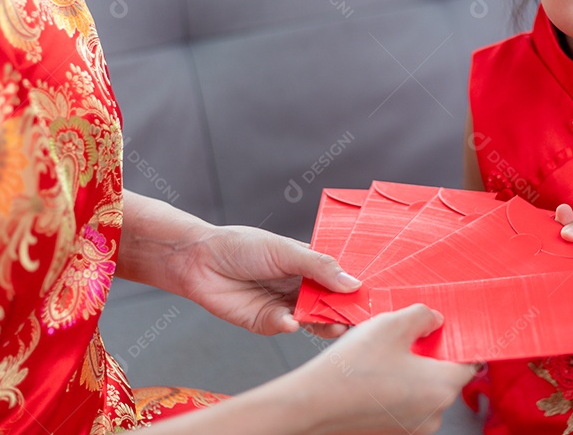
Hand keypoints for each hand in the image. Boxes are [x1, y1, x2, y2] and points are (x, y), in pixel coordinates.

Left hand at [178, 225, 359, 337]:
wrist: (199, 261)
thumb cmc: (242, 246)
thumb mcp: (286, 251)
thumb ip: (319, 267)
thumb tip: (353, 283)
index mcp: (309, 265)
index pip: (339, 279)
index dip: (355, 289)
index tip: (373, 298)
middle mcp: (300, 287)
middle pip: (330, 304)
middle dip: (343, 312)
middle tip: (357, 319)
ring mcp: (285, 306)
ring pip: (312, 320)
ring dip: (323, 324)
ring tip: (335, 326)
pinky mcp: (266, 323)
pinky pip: (285, 327)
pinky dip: (290, 325)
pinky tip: (292, 321)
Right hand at [293, 305, 476, 434]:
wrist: (314, 403)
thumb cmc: (352, 368)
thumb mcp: (392, 324)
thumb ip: (423, 316)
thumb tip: (434, 320)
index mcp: (443, 387)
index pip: (470, 362)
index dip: (456, 342)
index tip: (443, 331)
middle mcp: (435, 413)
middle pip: (445, 375)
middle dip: (429, 355)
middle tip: (404, 338)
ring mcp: (414, 427)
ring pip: (424, 389)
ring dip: (411, 371)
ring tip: (383, 356)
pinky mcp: (395, 431)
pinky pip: (406, 403)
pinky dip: (397, 387)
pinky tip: (375, 374)